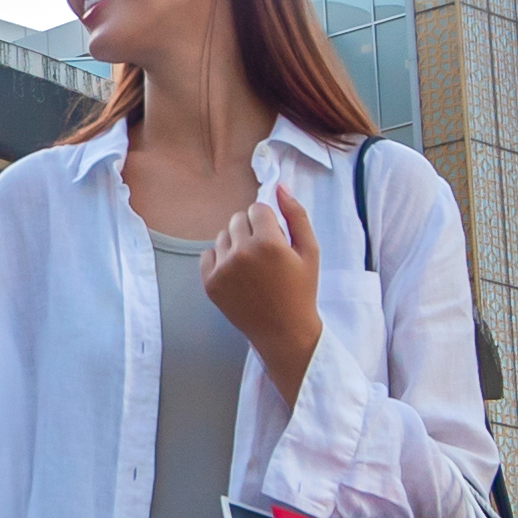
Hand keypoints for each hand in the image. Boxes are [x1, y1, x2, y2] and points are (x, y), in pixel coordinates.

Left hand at [201, 186, 321, 391]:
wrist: (284, 332)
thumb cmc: (301, 290)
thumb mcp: (310, 251)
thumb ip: (296, 215)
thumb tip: (279, 186)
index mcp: (268, 243)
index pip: (257, 209)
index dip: (269, 223)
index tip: (277, 241)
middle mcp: (241, 253)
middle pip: (237, 219)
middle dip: (251, 230)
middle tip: (266, 255)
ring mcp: (223, 269)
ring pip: (223, 236)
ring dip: (236, 243)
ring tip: (253, 267)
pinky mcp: (210, 283)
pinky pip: (207, 254)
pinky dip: (221, 259)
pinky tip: (238, 275)